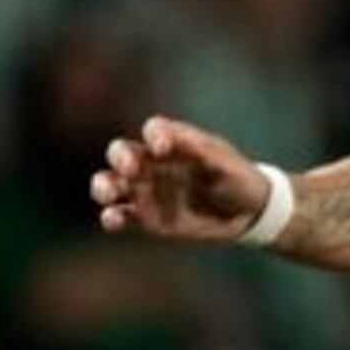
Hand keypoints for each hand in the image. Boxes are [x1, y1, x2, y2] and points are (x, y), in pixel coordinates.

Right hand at [89, 116, 273, 242]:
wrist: (246, 214)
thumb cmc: (237, 180)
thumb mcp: (227, 165)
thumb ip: (204, 153)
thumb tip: (179, 140)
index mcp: (174, 142)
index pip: (155, 130)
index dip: (155, 135)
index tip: (162, 148)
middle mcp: (153, 163)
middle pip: (122, 152)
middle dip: (120, 158)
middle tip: (130, 169)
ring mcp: (146, 189)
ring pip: (111, 183)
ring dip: (103, 186)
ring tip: (108, 194)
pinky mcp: (146, 217)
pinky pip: (120, 216)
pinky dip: (111, 217)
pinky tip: (113, 220)